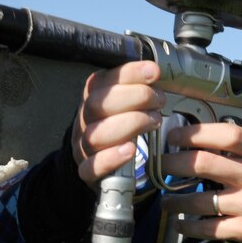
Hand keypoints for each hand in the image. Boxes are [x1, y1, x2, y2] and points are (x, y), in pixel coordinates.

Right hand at [70, 61, 165, 187]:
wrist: (100, 160)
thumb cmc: (119, 126)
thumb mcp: (126, 103)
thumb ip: (137, 87)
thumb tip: (156, 71)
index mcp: (91, 97)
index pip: (102, 80)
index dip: (128, 74)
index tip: (153, 72)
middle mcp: (83, 120)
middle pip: (96, 105)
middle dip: (134, 98)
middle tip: (159, 100)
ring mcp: (82, 146)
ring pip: (95, 134)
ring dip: (129, 125)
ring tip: (154, 121)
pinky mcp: (86, 171)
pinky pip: (92, 166)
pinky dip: (112, 157)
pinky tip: (130, 150)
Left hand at [157, 123, 241, 242]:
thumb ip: (238, 145)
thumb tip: (196, 136)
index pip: (227, 136)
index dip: (196, 134)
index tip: (174, 137)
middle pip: (206, 165)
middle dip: (174, 164)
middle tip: (160, 166)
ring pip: (201, 201)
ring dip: (175, 200)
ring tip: (165, 200)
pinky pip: (209, 229)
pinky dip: (188, 226)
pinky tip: (179, 222)